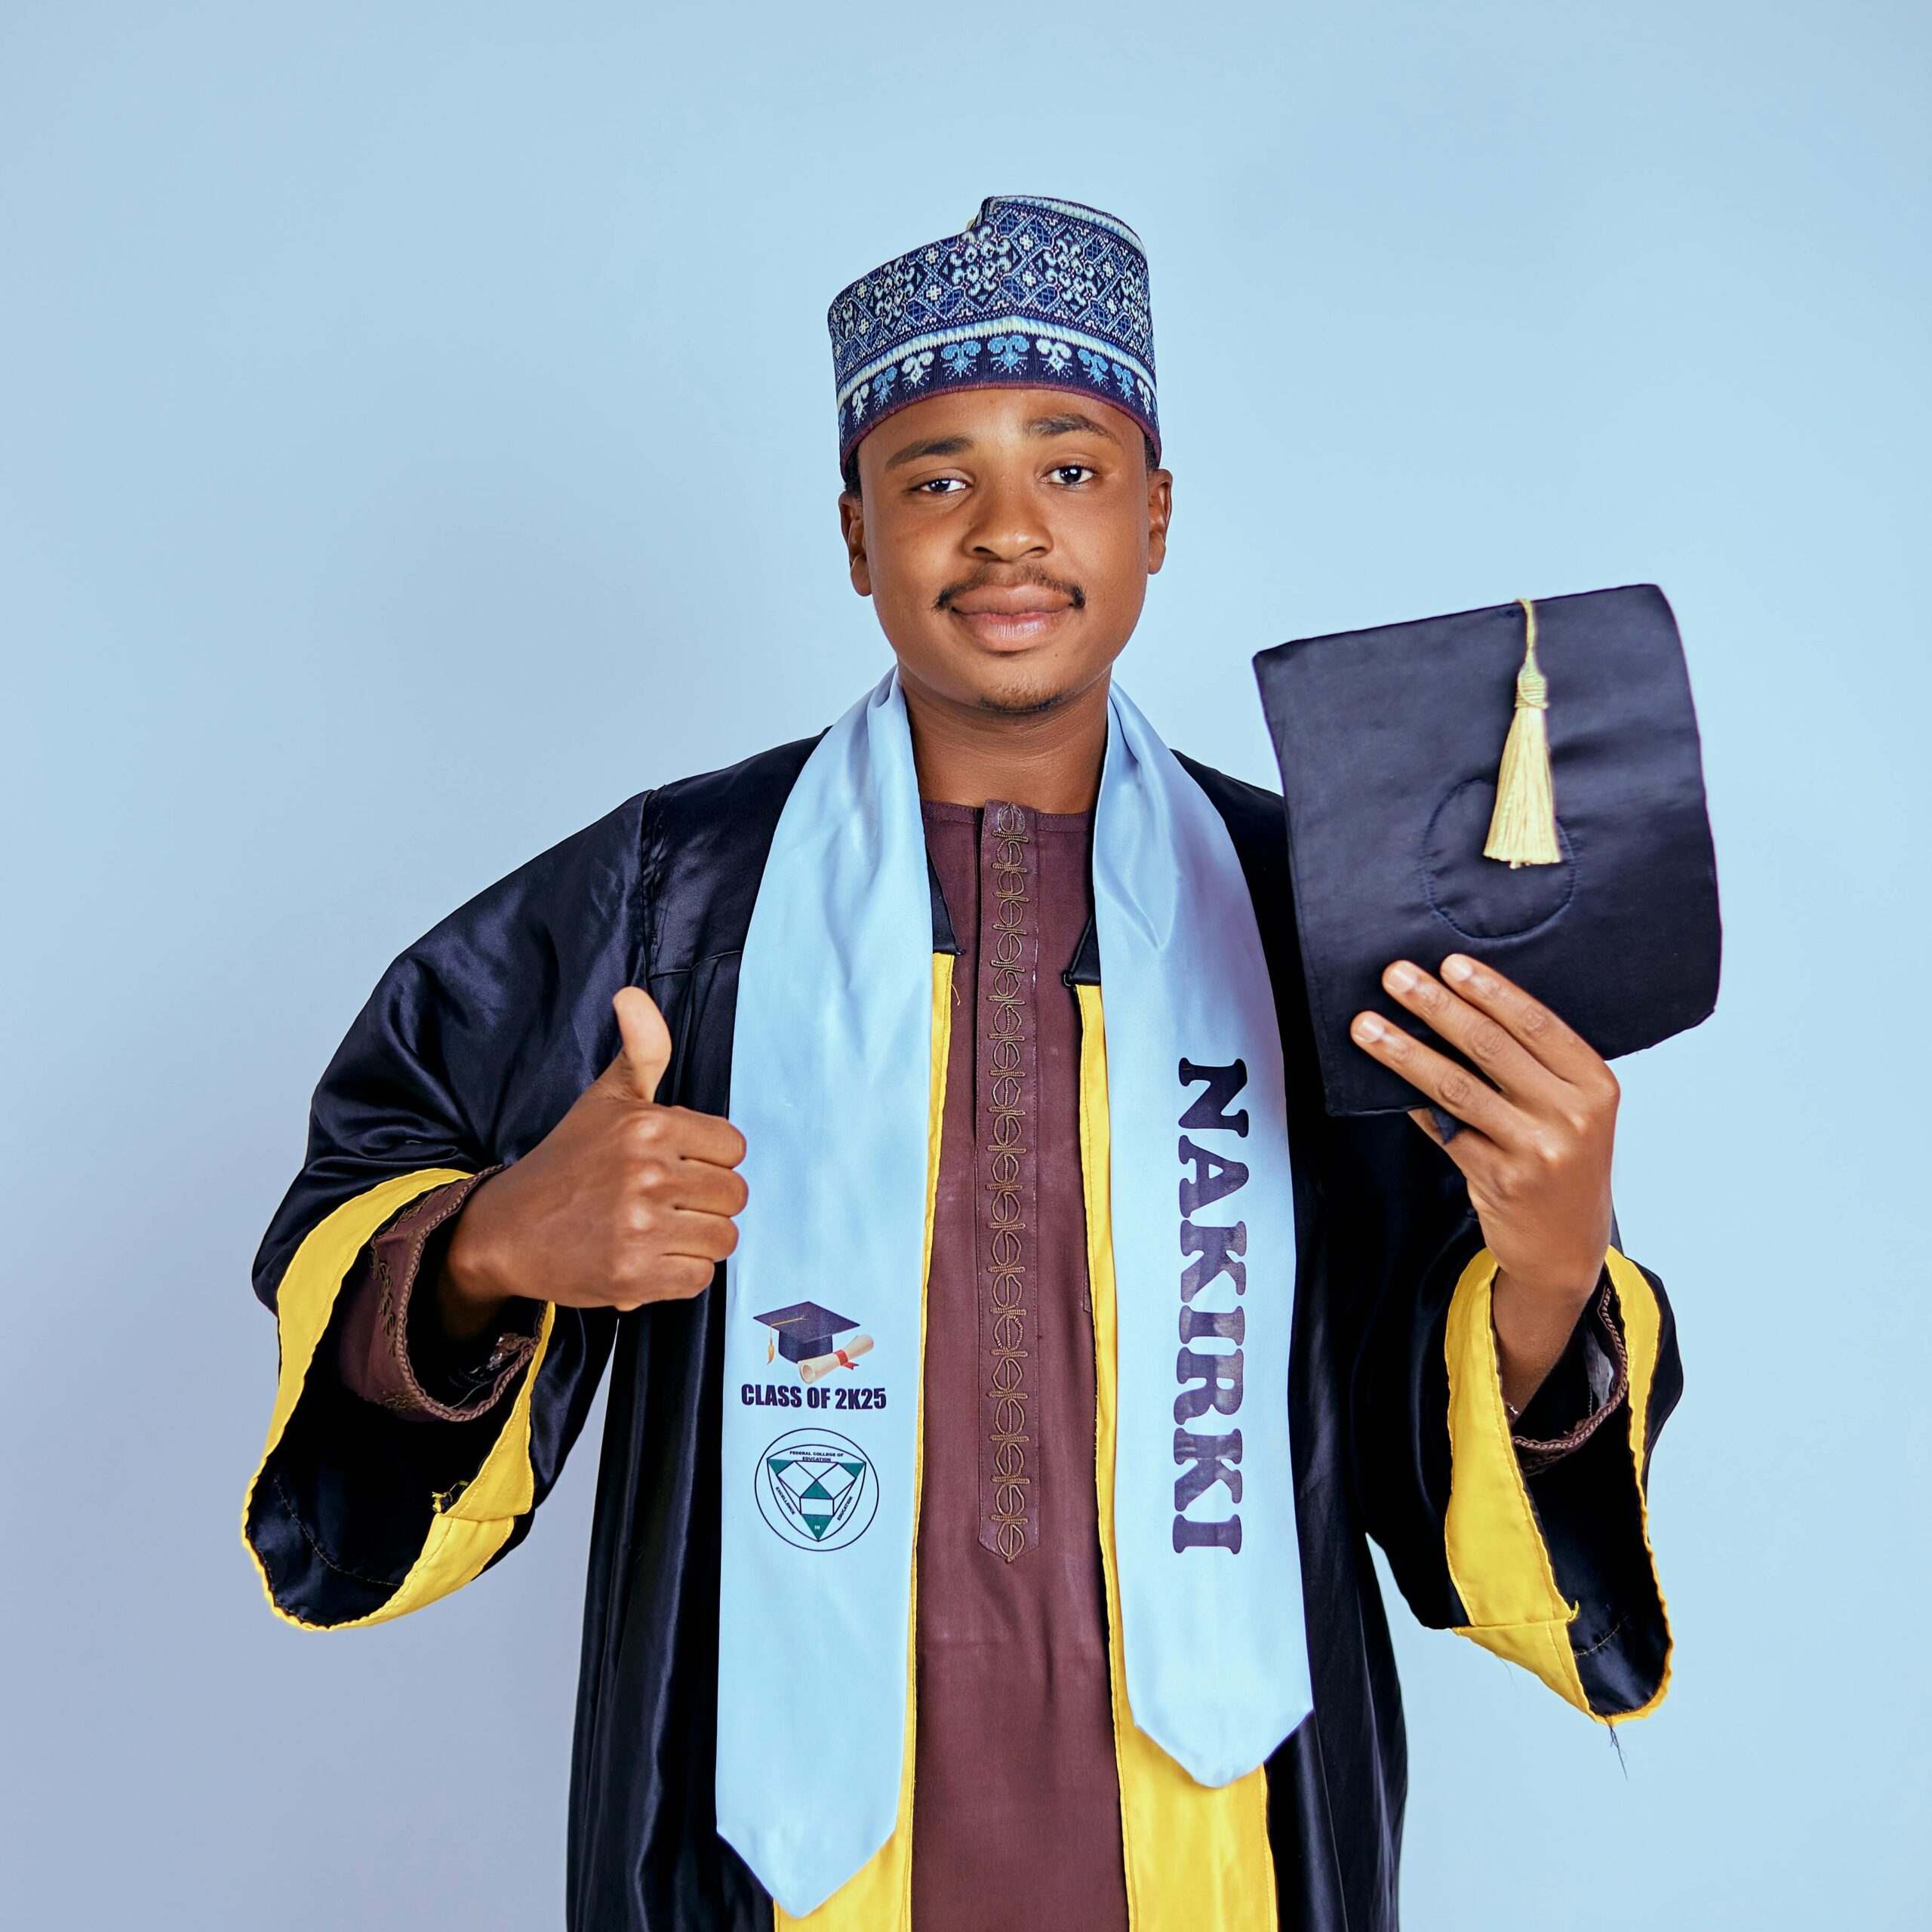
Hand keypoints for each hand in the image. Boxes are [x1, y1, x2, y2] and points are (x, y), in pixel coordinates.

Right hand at [437, 988, 749, 1337]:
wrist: (506, 1230)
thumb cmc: (567, 1162)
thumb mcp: (605, 1098)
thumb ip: (641, 1049)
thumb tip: (633, 993)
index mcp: (648, 1125)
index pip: (733, 1147)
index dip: (709, 1159)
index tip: (676, 1164)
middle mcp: (647, 1173)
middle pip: (734, 1195)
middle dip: (706, 1201)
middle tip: (665, 1202)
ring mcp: (639, 1227)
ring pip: (723, 1238)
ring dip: (695, 1239)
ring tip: (656, 1229)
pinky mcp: (633, 1275)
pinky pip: (699, 1278)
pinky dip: (679, 1274)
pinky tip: (647, 1258)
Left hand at [1349, 955, 1616, 1410]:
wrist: (1567, 1248)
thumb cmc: (1562, 1163)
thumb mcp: (1571, 1111)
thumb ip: (1533, 1067)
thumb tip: (1458, 1006)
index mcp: (1596, 1085)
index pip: (1537, 1024)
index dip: (1490, 991)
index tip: (1449, 963)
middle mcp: (1573, 1116)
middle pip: (1492, 1048)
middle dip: (1437, 1006)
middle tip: (1396, 977)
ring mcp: (1536, 1151)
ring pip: (1456, 1087)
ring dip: (1405, 1052)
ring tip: (1367, 1026)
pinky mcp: (1499, 1180)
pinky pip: (1442, 1129)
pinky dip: (1410, 1102)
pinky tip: (1382, 1081)